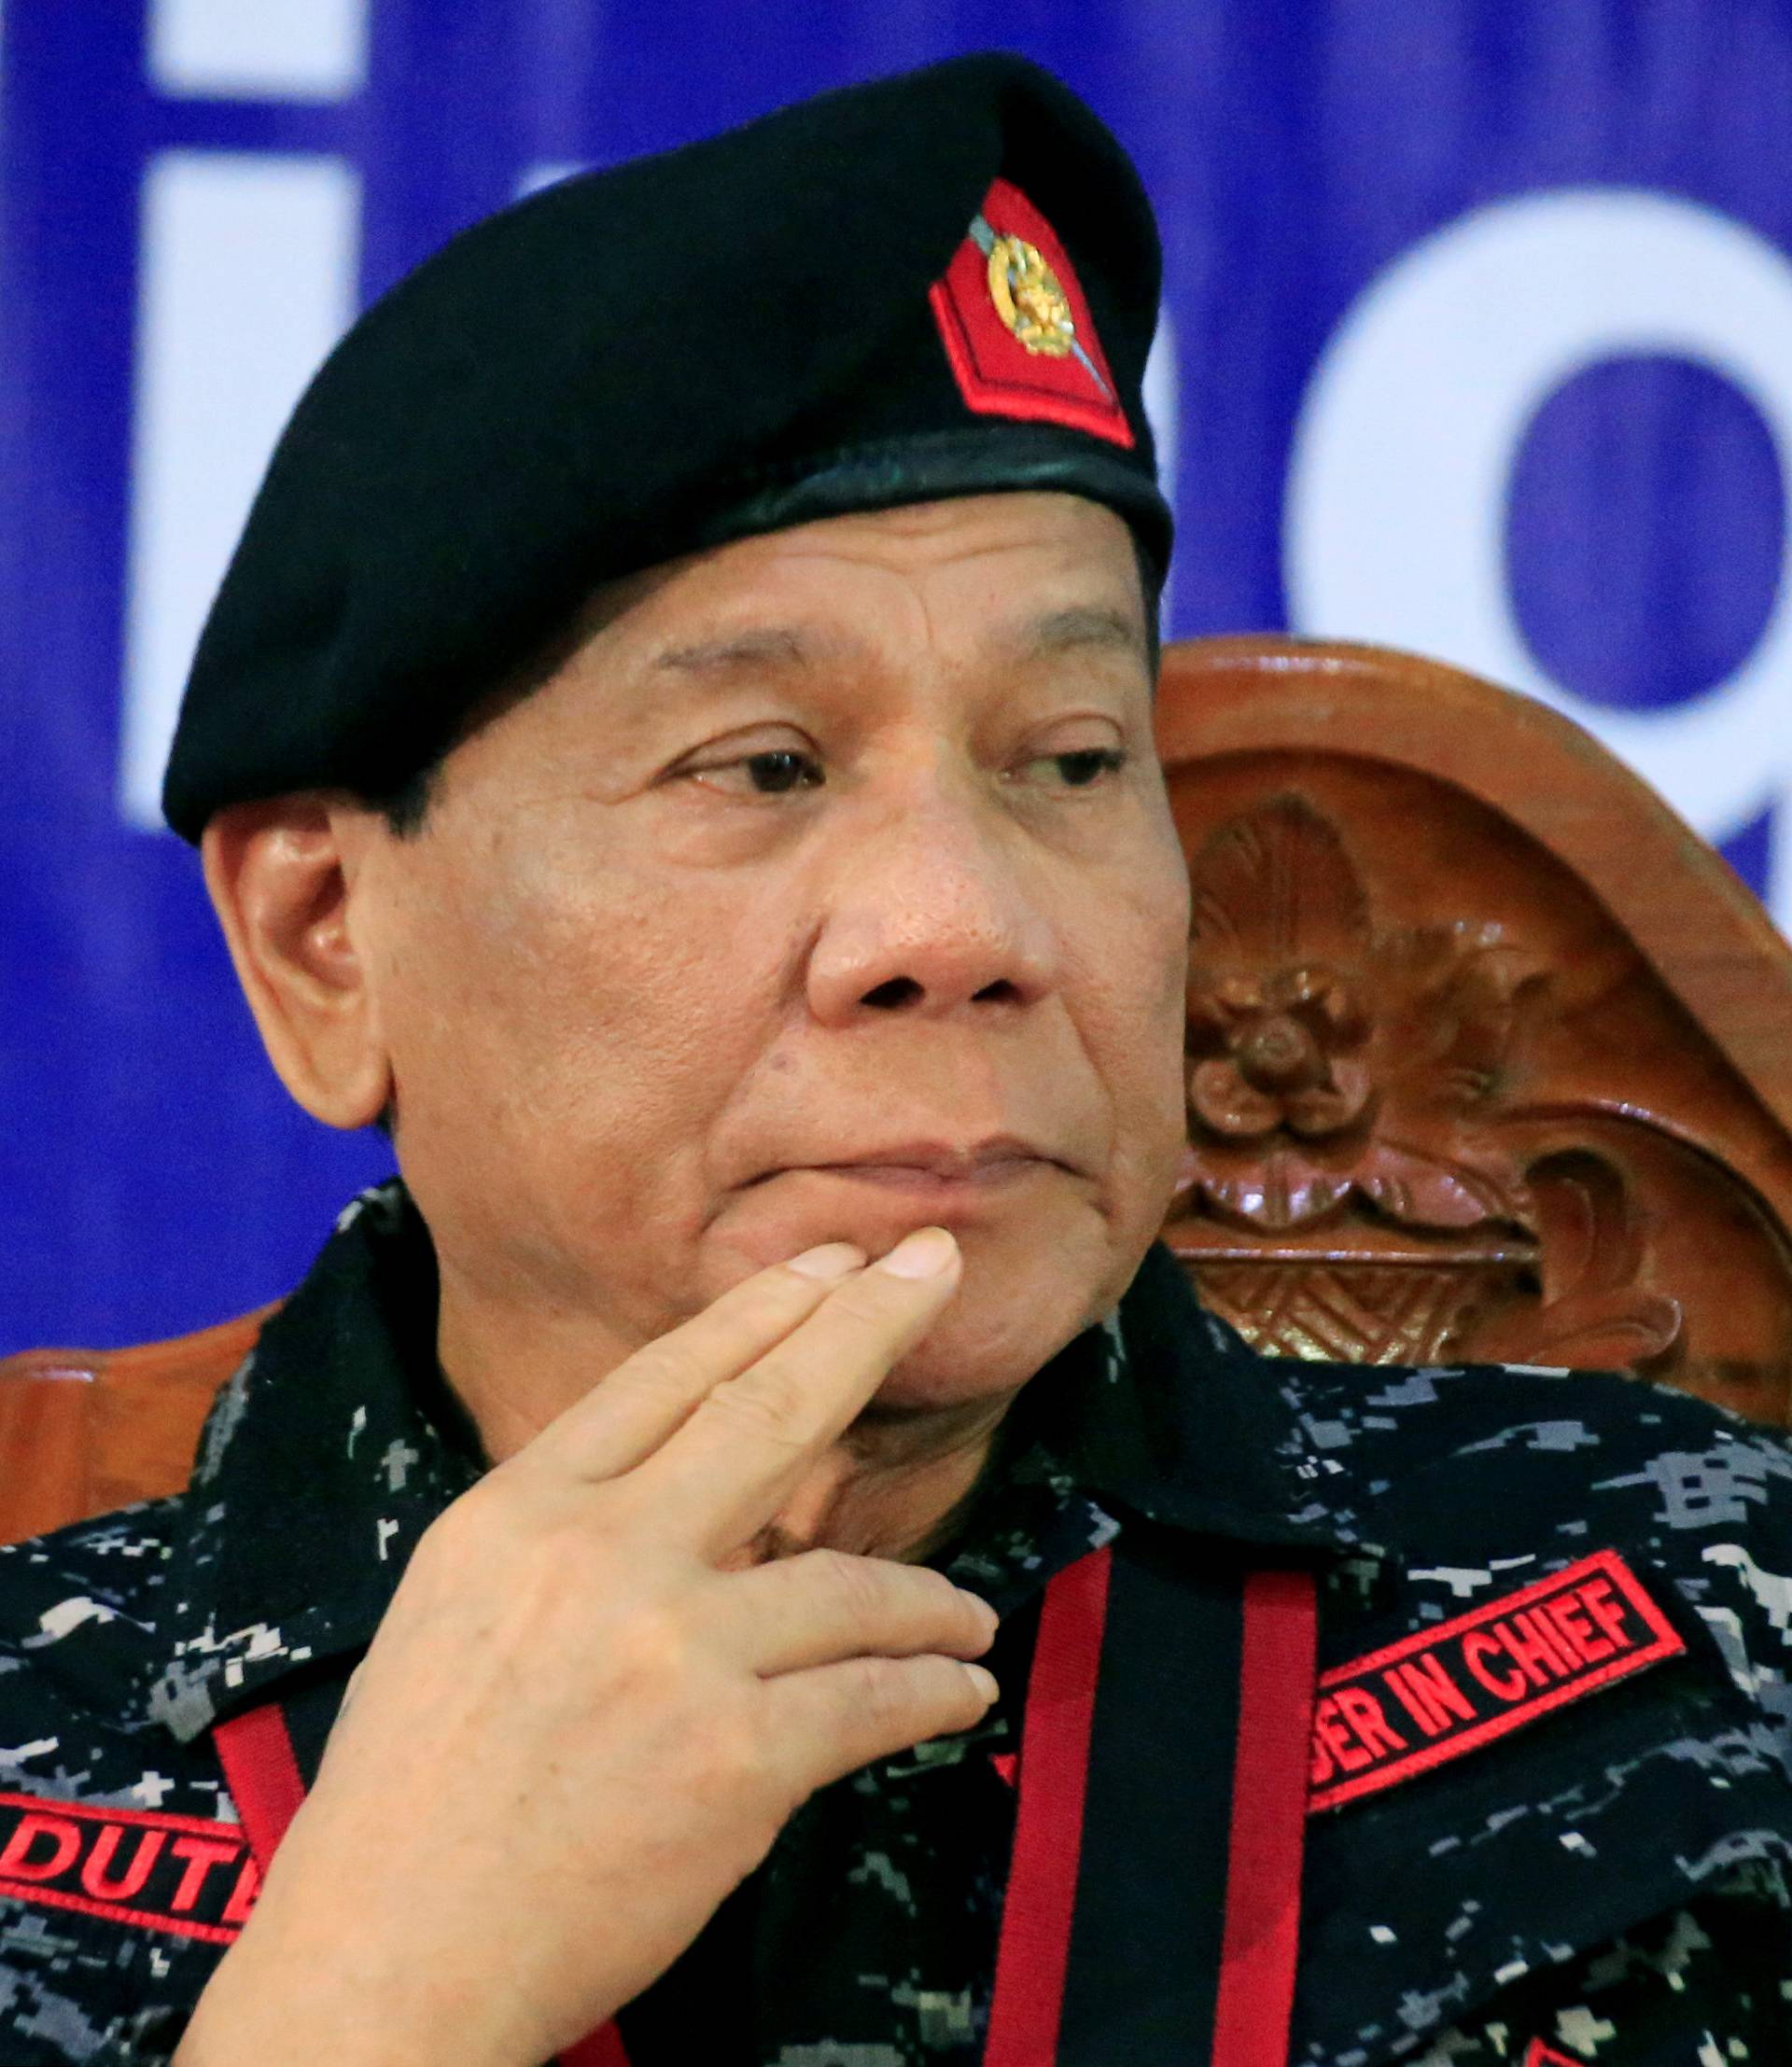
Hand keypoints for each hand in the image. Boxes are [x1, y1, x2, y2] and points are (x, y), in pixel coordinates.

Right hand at [175, 1227, 993, 2066]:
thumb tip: (686, 1489)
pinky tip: (958, 1688)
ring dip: (929, 1600)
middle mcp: (598, 1558)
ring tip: (965, 1615)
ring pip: (852, 1583)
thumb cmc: (413, 1799)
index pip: (662, 1378)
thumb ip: (568, 1535)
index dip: (761, 1311)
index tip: (831, 1263)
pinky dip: (930, 1692)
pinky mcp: (737, 1758)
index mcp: (515, 1515)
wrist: (391, 1964)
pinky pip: (872, 1698)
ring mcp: (674, 1653)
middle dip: (868, 1326)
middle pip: (770, 1411)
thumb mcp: (458, 1612)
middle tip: (938, 1267)